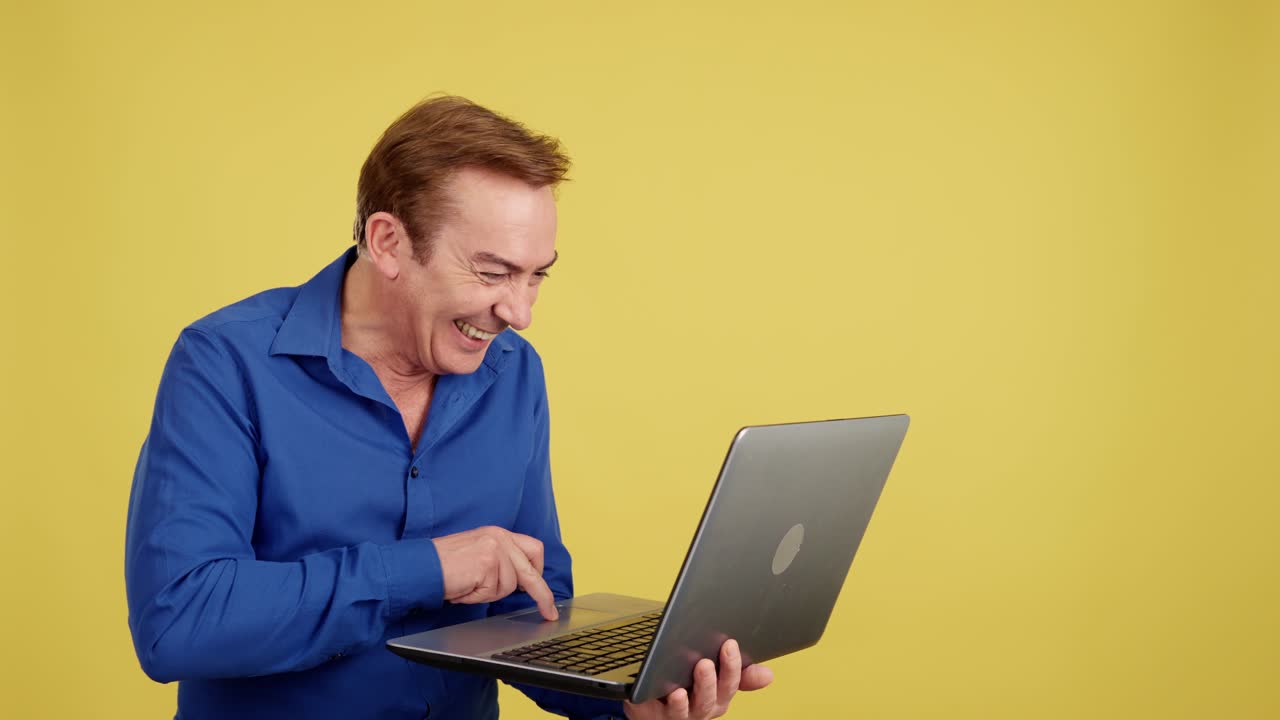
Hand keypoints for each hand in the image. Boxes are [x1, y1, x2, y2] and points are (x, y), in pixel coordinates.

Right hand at [431, 526, 558, 619]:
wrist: (421, 566)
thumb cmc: (444, 565)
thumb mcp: (478, 556)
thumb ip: (501, 563)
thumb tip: (522, 584)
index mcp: (498, 534)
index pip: (533, 549)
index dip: (539, 572)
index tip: (543, 592)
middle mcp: (499, 537)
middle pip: (531, 570)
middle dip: (542, 594)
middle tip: (548, 612)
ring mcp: (495, 549)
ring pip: (509, 586)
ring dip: (490, 593)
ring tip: (469, 585)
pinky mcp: (487, 563)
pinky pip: (492, 591)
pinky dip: (478, 596)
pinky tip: (465, 586)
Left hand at [624, 639, 772, 718]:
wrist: (649, 705)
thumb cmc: (684, 687)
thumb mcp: (713, 679)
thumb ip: (739, 676)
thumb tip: (769, 675)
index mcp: (718, 697)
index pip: (731, 683)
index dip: (733, 666)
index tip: (730, 643)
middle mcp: (703, 708)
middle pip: (716, 696)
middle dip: (719, 675)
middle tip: (717, 654)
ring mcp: (682, 714)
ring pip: (696, 706)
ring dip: (702, 687)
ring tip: (701, 667)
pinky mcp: (659, 715)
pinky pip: (670, 712)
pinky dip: (676, 703)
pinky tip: (677, 692)